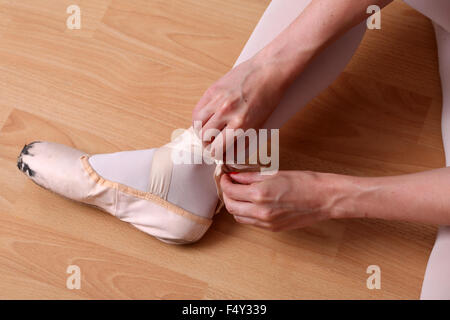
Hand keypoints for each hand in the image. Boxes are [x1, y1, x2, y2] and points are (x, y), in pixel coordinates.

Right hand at [192, 56, 286, 157]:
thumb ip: (243, 141)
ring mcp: (218, 100)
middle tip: (211, 144)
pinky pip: (197, 110)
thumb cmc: (268, 98)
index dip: (216, 154)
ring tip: (207, 133)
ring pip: (197, 125)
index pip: (217, 149)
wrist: (269, 71)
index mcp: (241, 125)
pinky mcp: (212, 90)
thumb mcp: (259, 125)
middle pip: (205, 137)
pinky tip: (205, 120)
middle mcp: (227, 113)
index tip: (217, 154)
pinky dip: (198, 119)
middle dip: (207, 144)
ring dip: (200, 132)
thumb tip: (230, 155)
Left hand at [220, 170, 342, 230]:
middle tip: (229, 185)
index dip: (225, 182)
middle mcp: (260, 211)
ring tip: (240, 194)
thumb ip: (250, 177)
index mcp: (260, 194)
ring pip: (239, 217)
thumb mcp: (274, 174)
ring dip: (235, 205)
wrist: (324, 198)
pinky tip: (251, 203)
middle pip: (231, 206)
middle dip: (227, 194)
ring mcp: (266, 222)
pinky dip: (246, 213)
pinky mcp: (273, 228)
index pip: (231, 191)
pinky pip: (251, 222)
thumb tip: (235, 176)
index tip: (226, 176)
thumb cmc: (304, 182)